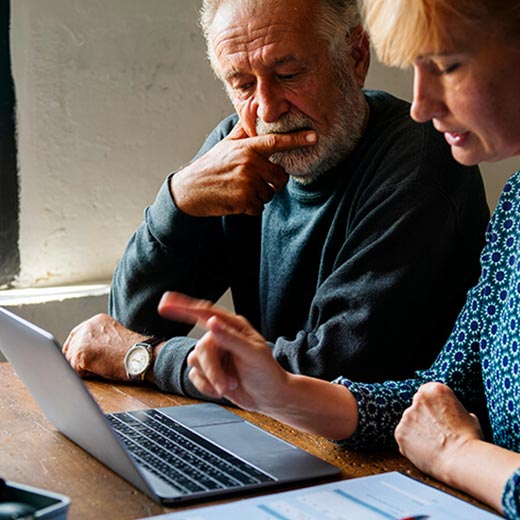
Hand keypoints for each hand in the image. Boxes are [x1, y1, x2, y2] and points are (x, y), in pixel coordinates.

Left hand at [63, 313, 147, 380]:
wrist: (142, 357)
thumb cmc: (134, 352)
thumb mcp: (114, 338)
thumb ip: (98, 339)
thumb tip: (84, 353)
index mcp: (97, 320)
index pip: (75, 335)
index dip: (74, 349)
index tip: (75, 359)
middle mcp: (87, 326)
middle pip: (69, 348)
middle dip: (75, 360)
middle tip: (88, 369)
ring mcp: (83, 339)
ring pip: (71, 360)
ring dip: (82, 368)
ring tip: (102, 366)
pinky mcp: (81, 353)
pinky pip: (75, 371)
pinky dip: (86, 375)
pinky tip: (101, 370)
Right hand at [158, 292, 289, 411]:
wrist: (270, 397)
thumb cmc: (267, 372)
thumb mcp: (252, 354)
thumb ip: (231, 338)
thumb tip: (212, 323)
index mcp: (233, 326)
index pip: (206, 312)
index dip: (184, 306)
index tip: (165, 303)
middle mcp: (221, 337)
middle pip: (201, 347)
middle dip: (212, 369)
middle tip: (226, 384)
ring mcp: (214, 355)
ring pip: (195, 361)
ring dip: (211, 378)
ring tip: (230, 385)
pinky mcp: (208, 371)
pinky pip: (194, 376)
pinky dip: (207, 387)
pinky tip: (222, 390)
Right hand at [170, 123, 316, 215]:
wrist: (190, 191)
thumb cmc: (211, 166)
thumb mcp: (226, 145)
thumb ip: (243, 131)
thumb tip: (252, 109)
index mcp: (247, 148)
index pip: (276, 142)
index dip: (297, 140)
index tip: (314, 137)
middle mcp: (249, 163)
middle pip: (279, 178)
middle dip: (272, 183)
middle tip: (254, 181)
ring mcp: (247, 183)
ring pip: (269, 195)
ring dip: (258, 196)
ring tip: (239, 190)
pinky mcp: (244, 201)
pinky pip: (260, 208)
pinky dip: (251, 208)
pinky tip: (236, 200)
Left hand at [394, 382, 483, 481]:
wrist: (461, 460)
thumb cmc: (469, 440)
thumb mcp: (468, 417)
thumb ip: (454, 411)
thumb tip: (454, 415)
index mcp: (435, 390)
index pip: (427, 393)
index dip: (433, 407)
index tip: (438, 417)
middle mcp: (418, 399)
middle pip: (417, 407)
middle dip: (423, 418)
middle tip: (436, 434)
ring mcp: (407, 415)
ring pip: (409, 422)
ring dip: (417, 431)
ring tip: (433, 445)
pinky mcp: (400, 432)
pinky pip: (404, 437)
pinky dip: (411, 444)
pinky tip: (425, 451)